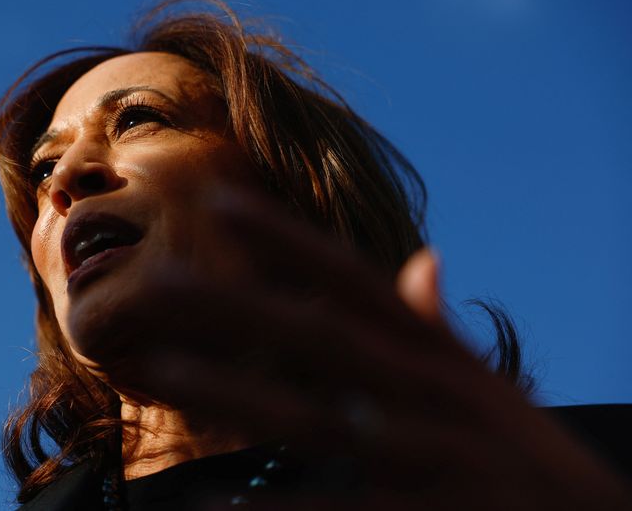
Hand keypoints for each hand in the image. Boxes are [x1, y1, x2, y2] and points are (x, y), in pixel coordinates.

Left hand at [90, 189, 631, 509]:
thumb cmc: (526, 458)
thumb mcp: (488, 384)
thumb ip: (440, 328)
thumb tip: (421, 259)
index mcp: (436, 357)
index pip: (353, 282)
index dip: (286, 239)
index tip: (218, 202)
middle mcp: (431, 394)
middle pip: (319, 336)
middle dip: (237, 308)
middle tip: (156, 282)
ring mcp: (434, 457)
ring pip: (319, 417)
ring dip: (236, 392)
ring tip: (161, 370)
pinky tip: (213, 504)